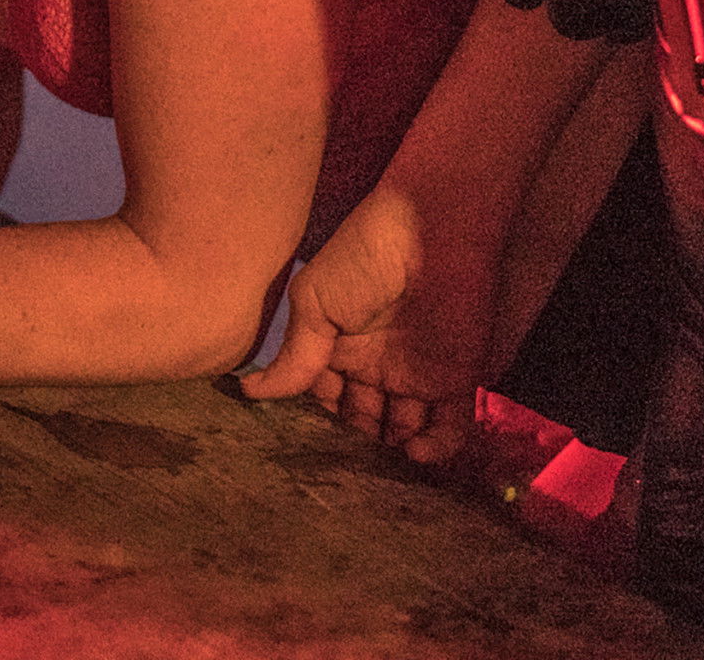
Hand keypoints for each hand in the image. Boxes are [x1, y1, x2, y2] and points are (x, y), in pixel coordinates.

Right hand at [236, 183, 494, 464]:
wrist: (433, 232)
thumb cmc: (363, 259)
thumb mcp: (314, 303)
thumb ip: (293, 357)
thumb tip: (247, 394)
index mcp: (338, 346)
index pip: (324, 397)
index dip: (316, 420)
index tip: (303, 445)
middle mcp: (375, 366)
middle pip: (362, 420)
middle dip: (354, 443)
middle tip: (344, 467)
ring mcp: (416, 375)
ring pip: (402, 429)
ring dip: (391, 452)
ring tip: (377, 470)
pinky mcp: (456, 380)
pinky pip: (448, 427)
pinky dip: (434, 448)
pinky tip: (411, 453)